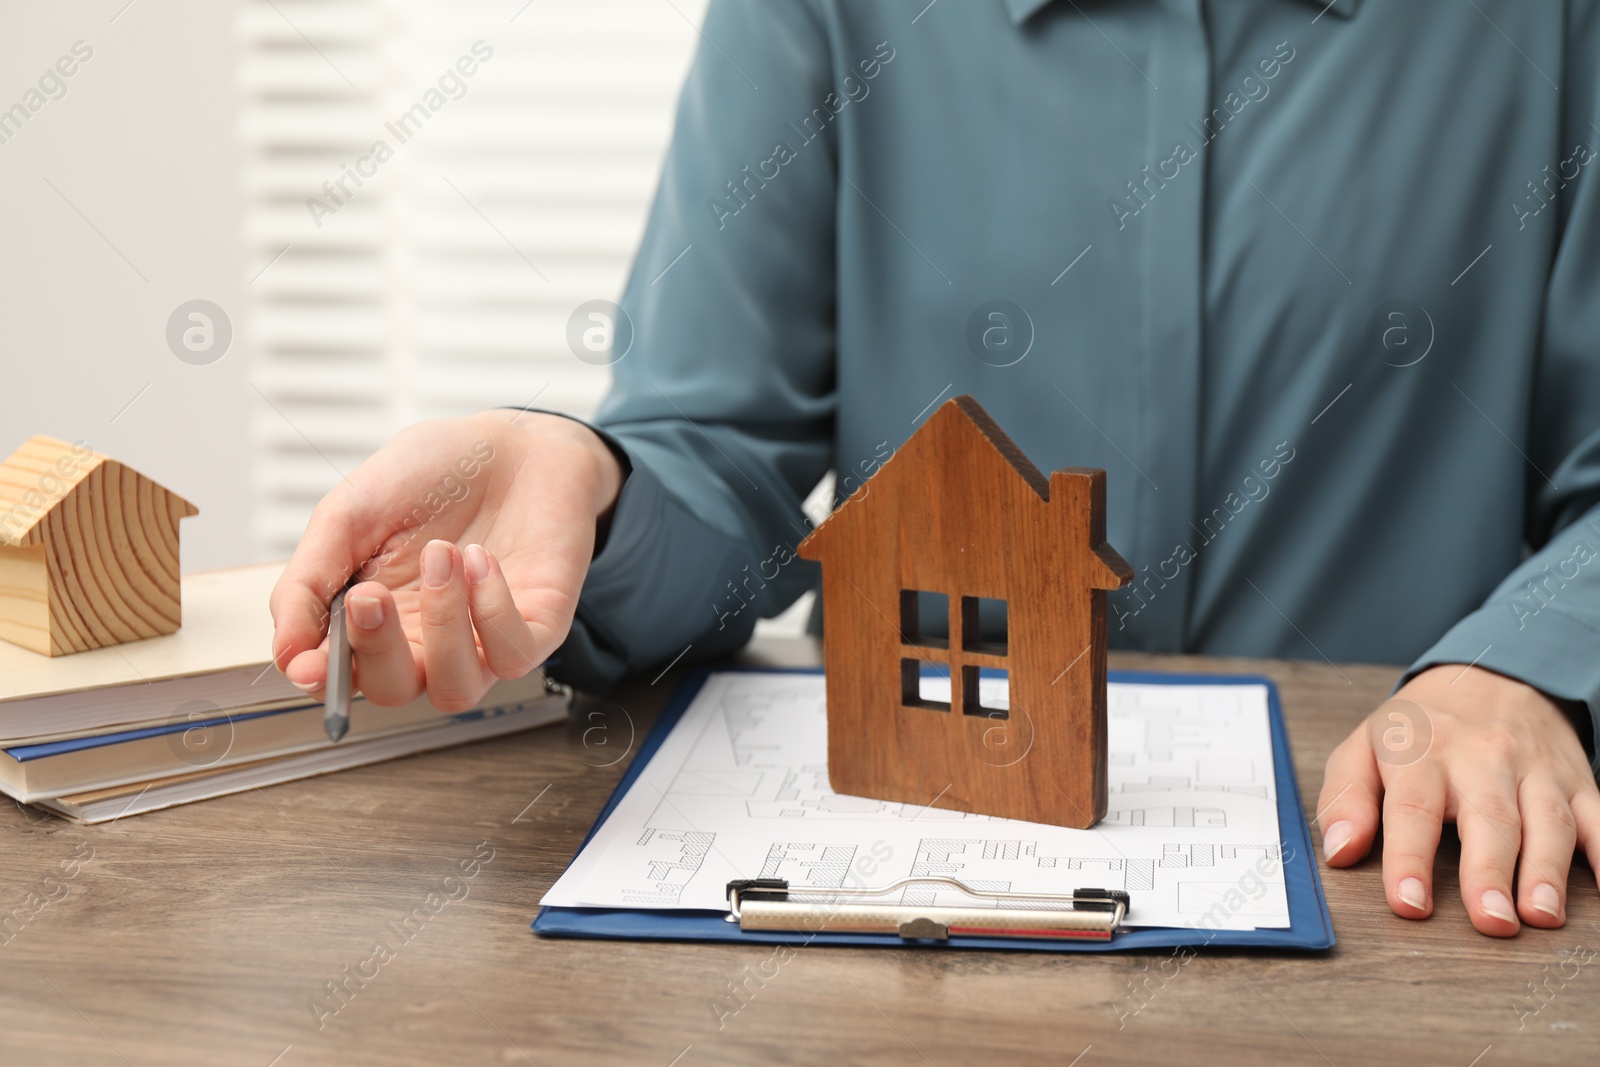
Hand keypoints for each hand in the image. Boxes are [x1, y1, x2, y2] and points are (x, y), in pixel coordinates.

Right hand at [269, 410, 623, 711]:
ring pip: (454, 689)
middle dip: (377, 650)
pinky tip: (481, 559)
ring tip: (443, 552)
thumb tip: (283, 651)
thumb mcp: (348, 512)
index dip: (321, 682)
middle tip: (371, 594)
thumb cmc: (432, 472)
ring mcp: (482, 639)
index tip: (307, 662)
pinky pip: (511, 655)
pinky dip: (492, 610)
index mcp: (375, 616)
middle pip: (392, 691)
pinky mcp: (537, 627)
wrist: (511, 440)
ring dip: (443, 624)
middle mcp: (427, 638)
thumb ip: (308, 581)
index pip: (340, 676)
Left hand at [1318, 664, 1598, 935]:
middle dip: (1489, 872)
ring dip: (1547, 871)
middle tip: (1490, 921)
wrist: (1489, 676)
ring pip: (1547, 821)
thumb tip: (1339, 851)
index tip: (1409, 904)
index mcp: (1421, 754)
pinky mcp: (1576, 782)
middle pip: (1488, 819)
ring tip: (1540, 915)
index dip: (1409, 860)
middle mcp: (1482, 760)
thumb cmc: (1419, 728)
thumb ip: (1345, 798)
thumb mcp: (1363, 747)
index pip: (1412, 810)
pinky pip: (1599, 819)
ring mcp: (1535, 771)